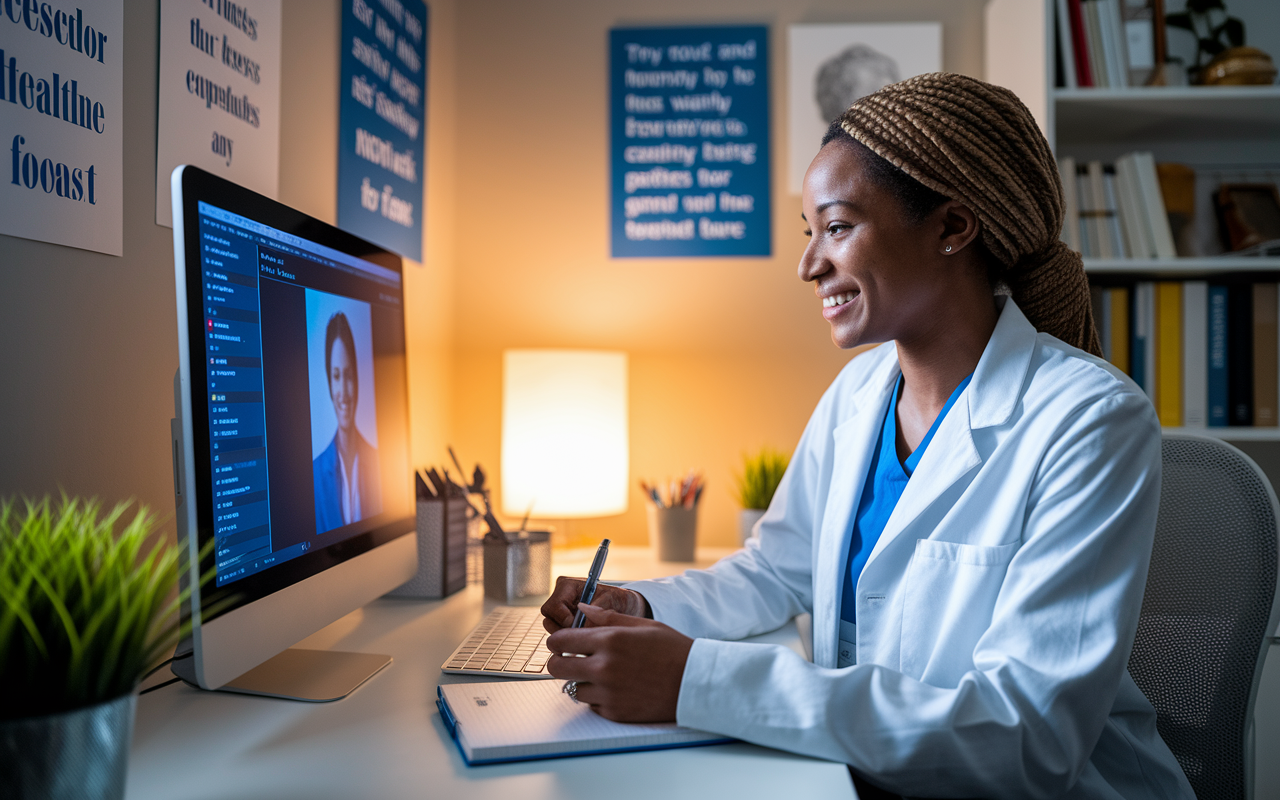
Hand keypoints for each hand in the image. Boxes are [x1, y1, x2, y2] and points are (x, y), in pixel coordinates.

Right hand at [541, 575, 649, 632]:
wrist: (627, 608)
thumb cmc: (619, 599)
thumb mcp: (612, 601)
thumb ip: (597, 611)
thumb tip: (585, 626)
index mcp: (567, 586)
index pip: (553, 606)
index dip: (563, 618)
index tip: (578, 625)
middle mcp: (561, 598)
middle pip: (548, 620)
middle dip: (564, 630)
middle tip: (583, 633)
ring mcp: (561, 614)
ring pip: (553, 631)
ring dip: (570, 636)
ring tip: (589, 634)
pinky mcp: (565, 626)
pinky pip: (562, 638)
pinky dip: (574, 641)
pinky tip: (588, 638)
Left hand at [546, 604, 692, 721]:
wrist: (694, 683)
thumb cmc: (672, 650)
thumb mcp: (642, 625)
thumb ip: (607, 617)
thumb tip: (582, 608)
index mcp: (610, 641)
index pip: (561, 640)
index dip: (557, 640)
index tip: (560, 642)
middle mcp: (604, 667)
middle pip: (557, 667)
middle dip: (560, 661)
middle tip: (571, 659)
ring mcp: (608, 692)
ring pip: (573, 687)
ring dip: (583, 680)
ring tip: (604, 674)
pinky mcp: (614, 712)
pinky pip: (592, 704)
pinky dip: (599, 697)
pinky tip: (617, 688)